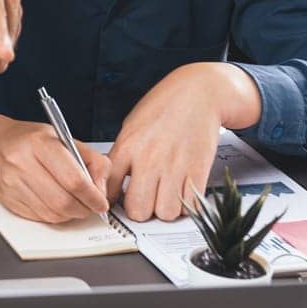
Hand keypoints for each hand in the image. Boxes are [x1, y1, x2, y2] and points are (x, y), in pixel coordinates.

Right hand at [0, 114, 109, 221]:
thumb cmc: (29, 140)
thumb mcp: (63, 138)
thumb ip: (90, 159)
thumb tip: (101, 188)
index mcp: (39, 143)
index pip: (73, 179)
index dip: (93, 196)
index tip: (101, 202)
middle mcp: (22, 162)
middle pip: (64, 201)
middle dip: (84, 208)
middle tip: (91, 206)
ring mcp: (12, 183)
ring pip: (53, 214)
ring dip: (71, 214)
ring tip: (75, 203)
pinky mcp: (8, 200)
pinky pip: (40, 218)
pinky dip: (55, 216)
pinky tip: (56, 203)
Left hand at [106, 63, 260, 221]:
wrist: (198, 94)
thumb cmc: (163, 107)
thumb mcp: (131, 126)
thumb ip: (121, 155)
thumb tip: (110, 183)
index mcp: (128, 147)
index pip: (108, 189)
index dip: (111, 199)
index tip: (117, 199)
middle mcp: (149, 160)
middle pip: (138, 210)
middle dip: (140, 211)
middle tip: (145, 200)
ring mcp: (175, 167)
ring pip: (165, 213)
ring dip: (166, 209)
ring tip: (166, 195)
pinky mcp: (198, 171)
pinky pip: (191, 206)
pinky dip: (188, 205)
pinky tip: (183, 191)